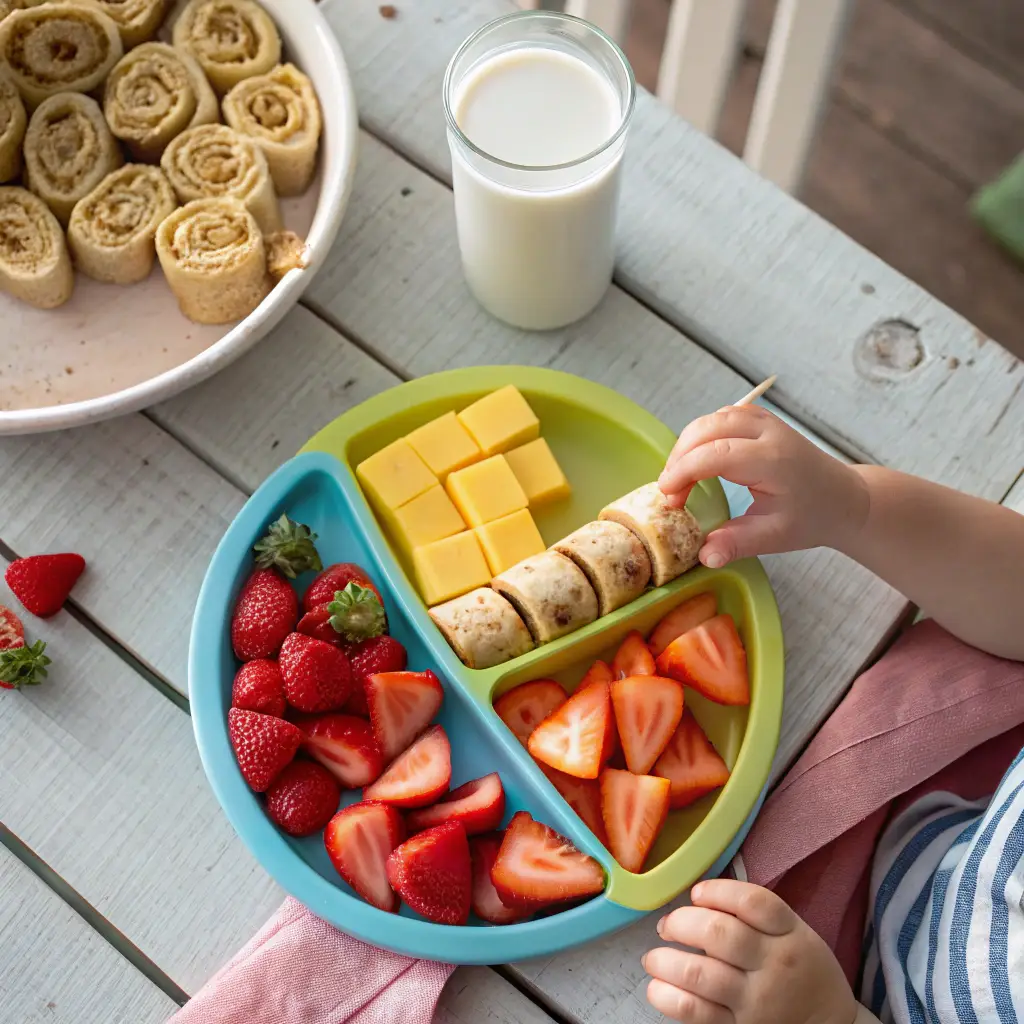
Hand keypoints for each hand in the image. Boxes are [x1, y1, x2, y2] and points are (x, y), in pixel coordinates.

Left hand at [643, 880, 858, 1023]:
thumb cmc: (802, 970)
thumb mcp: (795, 933)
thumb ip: (756, 914)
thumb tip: (699, 896)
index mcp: (789, 935)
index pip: (752, 902)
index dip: (717, 891)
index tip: (697, 893)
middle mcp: (773, 966)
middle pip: (719, 935)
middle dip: (681, 923)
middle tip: (667, 926)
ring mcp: (755, 1002)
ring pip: (700, 975)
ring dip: (665, 961)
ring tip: (653, 959)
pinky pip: (696, 1012)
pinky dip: (668, 997)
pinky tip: (657, 987)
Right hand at [658, 405, 867, 567]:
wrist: (844, 498)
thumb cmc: (812, 517)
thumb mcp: (775, 536)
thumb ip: (737, 543)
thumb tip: (705, 557)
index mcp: (772, 460)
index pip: (714, 454)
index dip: (683, 472)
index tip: (667, 497)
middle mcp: (768, 432)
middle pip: (706, 429)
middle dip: (679, 458)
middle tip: (671, 492)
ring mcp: (765, 421)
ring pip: (711, 419)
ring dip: (687, 445)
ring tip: (681, 479)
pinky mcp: (761, 419)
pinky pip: (721, 417)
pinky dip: (701, 436)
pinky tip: (698, 460)